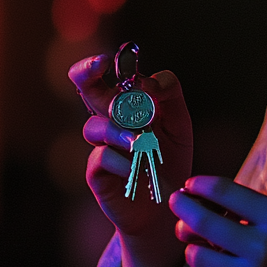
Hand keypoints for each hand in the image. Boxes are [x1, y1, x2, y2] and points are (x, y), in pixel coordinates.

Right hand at [69, 53, 192, 266]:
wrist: (167, 204)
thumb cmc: (171, 157)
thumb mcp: (178, 121)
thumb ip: (168, 95)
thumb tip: (148, 82)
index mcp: (127, 103)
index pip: (103, 75)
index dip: (96, 66)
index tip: (105, 62)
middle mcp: (108, 120)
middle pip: (87, 90)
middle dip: (88, 75)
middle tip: (100, 69)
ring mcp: (101, 146)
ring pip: (97, 126)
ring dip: (120, 130)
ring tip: (141, 142)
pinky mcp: (98, 174)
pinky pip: (101, 159)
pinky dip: (120, 160)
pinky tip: (136, 168)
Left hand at [171, 177, 266, 266]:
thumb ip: (243, 211)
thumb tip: (192, 204)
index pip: (227, 192)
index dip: (201, 185)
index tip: (189, 184)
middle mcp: (263, 246)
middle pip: (203, 222)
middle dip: (183, 208)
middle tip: (176, 202)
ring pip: (196, 255)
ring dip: (195, 247)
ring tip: (208, 248)